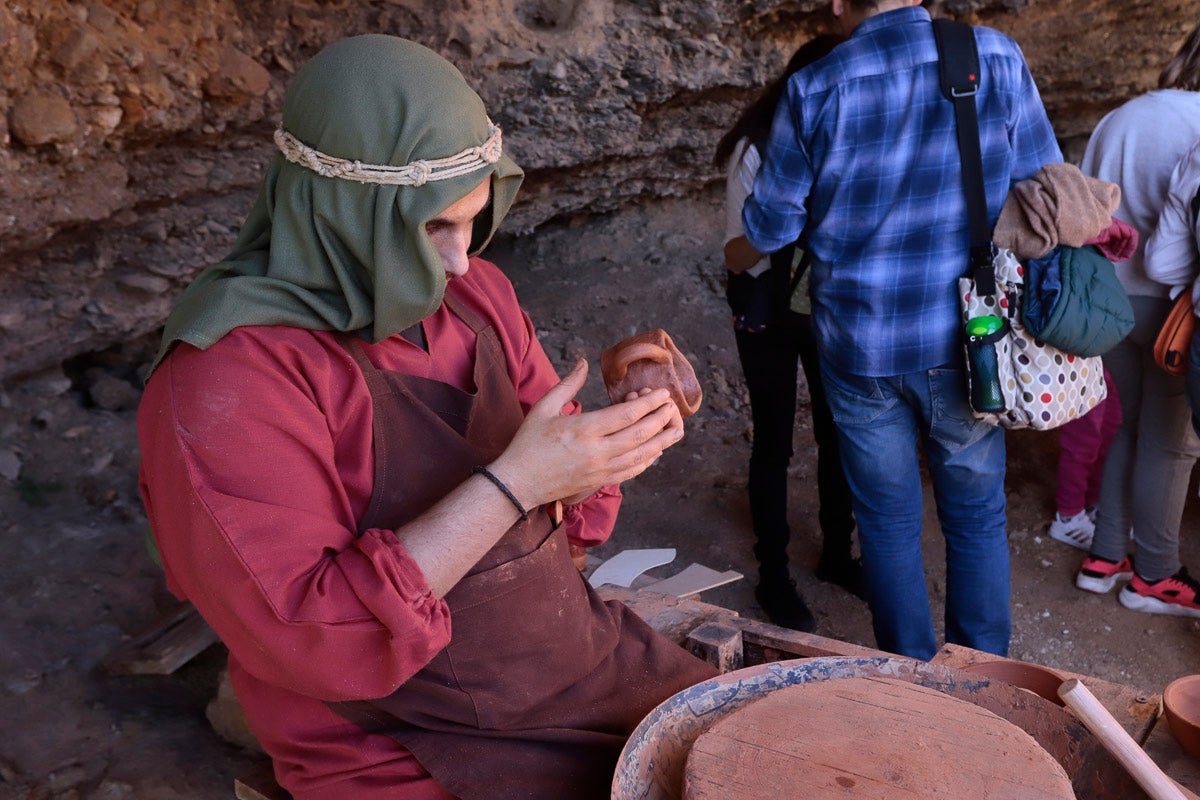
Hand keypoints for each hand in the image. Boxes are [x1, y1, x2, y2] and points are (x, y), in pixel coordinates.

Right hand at [489, 359, 683, 508]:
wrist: (518, 482)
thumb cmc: (528, 443)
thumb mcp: (544, 408)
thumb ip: (567, 384)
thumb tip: (583, 362)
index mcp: (584, 429)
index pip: (627, 414)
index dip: (649, 403)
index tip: (662, 393)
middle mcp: (597, 451)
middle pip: (640, 434)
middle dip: (660, 419)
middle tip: (672, 408)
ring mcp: (600, 469)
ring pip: (641, 455)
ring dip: (661, 442)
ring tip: (676, 430)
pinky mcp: (598, 482)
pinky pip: (631, 472)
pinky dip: (647, 461)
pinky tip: (655, 452)